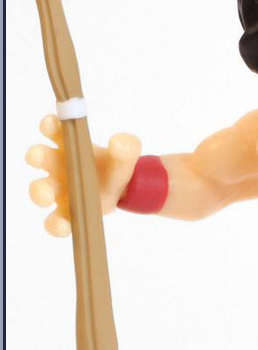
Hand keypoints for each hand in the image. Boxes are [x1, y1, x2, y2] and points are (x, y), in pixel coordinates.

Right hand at [26, 114, 140, 236]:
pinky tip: (64, 225)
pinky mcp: (65, 213)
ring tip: (47, 196)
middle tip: (40, 156)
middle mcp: (57, 165)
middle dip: (36, 155)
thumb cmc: (117, 166)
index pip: (53, 129)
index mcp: (69, 145)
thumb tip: (118, 142)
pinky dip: (55, 225)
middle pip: (39, 157)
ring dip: (40, 191)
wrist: (126, 192)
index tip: (52, 123)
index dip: (49, 125)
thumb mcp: (128, 153)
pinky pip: (53, 221)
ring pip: (40, 190)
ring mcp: (58, 190)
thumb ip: (127, 145)